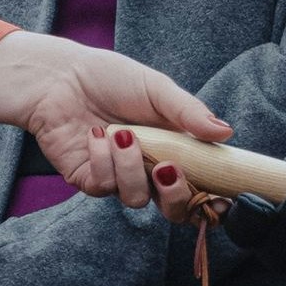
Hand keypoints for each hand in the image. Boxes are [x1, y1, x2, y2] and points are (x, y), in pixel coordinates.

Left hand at [0, 31, 225, 208]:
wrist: (60, 76)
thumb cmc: (110, 78)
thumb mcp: (157, 89)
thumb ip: (189, 113)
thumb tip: (226, 133)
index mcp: (174, 149)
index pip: (201, 186)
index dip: (213, 201)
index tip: (221, 200)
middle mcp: (149, 170)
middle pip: (174, 210)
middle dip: (176, 196)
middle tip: (169, 169)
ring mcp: (118, 178)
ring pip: (137, 199)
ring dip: (131, 168)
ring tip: (122, 134)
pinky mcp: (88, 179)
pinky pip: (103, 187)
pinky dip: (103, 160)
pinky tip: (96, 135)